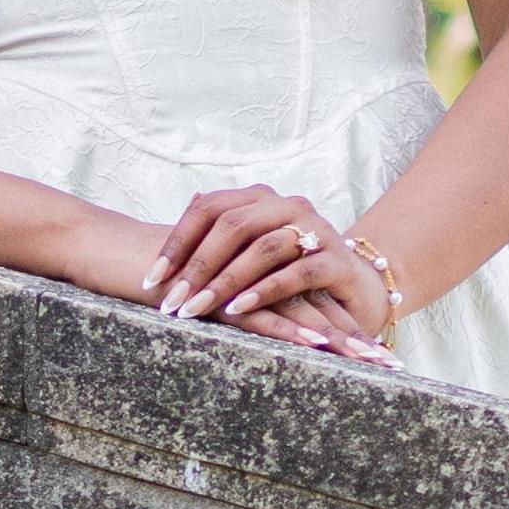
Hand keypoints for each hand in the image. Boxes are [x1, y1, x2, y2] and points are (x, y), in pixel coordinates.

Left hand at [152, 186, 398, 347]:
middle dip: (197, 266)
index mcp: (260, 199)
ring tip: (196, 308)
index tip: (153, 278)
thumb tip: (175, 221)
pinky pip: (296, 272)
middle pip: (232, 225)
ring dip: (225, 281)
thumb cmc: (291, 272)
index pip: (209, 208)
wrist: (356, 287)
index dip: (178, 242)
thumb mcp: (249, 254)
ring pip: (262, 247)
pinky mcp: (337, 260)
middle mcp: (287, 206)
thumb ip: (218, 238)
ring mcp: (316, 229)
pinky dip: (264, 291)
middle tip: (171, 301)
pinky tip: (237, 309)